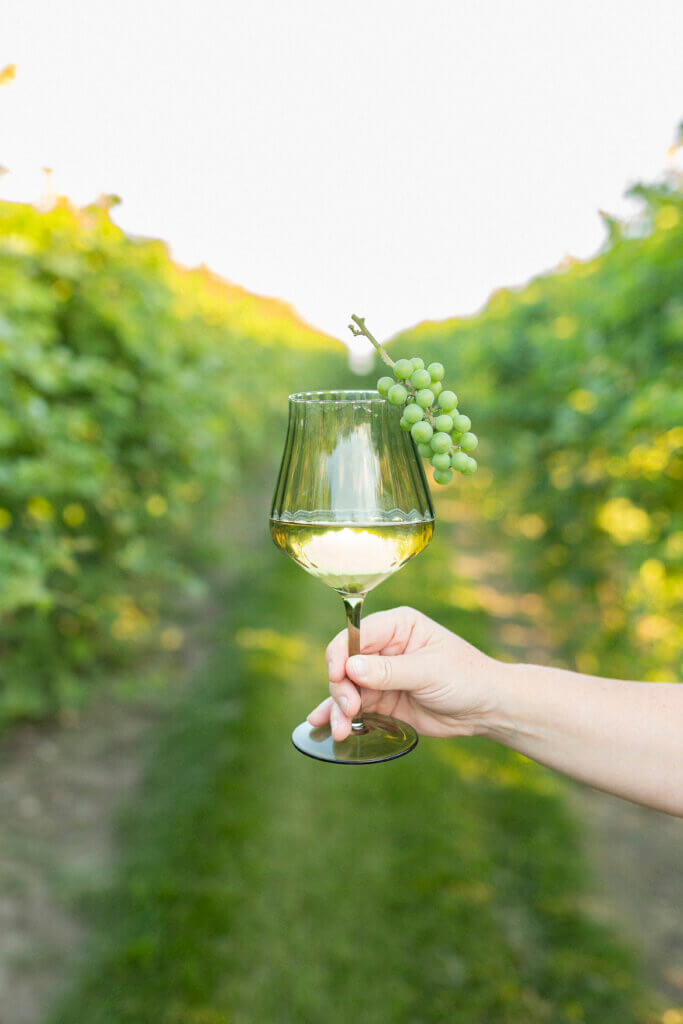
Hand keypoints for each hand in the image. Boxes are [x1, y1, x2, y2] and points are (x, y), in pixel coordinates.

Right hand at [307, 606, 499, 741]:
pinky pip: (355, 706)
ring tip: (340, 730)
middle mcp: (384, 647)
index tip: (338, 678)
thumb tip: (350, 667)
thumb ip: (389, 671)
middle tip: (350, 710)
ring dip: (339, 708)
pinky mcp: (382, 700)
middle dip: (341, 687)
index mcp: (398, 626)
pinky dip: (340, 715)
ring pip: (346, 688)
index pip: (356, 634)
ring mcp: (381, 675)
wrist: (487, 708)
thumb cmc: (466, 678)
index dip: (341, 654)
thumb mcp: (429, 672)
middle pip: (345, 663)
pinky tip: (323, 725)